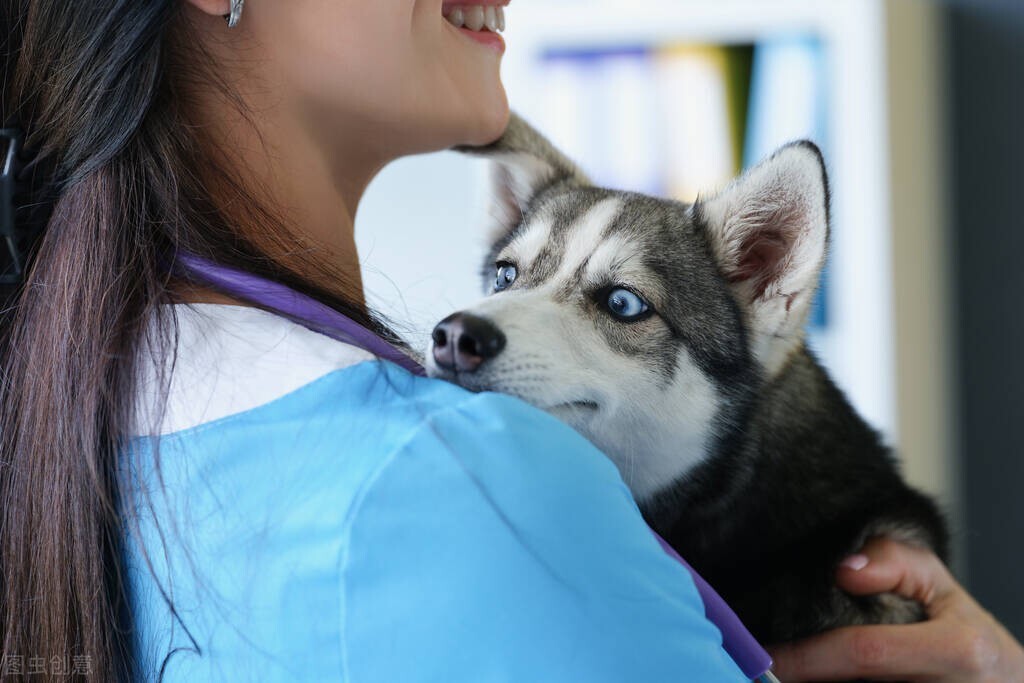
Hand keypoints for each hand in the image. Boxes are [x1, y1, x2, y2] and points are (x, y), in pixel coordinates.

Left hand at [768, 537, 1023, 681]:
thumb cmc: (965, 633)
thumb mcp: (938, 586)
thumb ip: (892, 562)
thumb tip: (843, 569)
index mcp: (959, 651)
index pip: (864, 653)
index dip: (807, 657)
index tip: (765, 656)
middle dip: (809, 678)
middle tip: (767, 672)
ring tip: (789, 676)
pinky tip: (825, 680)